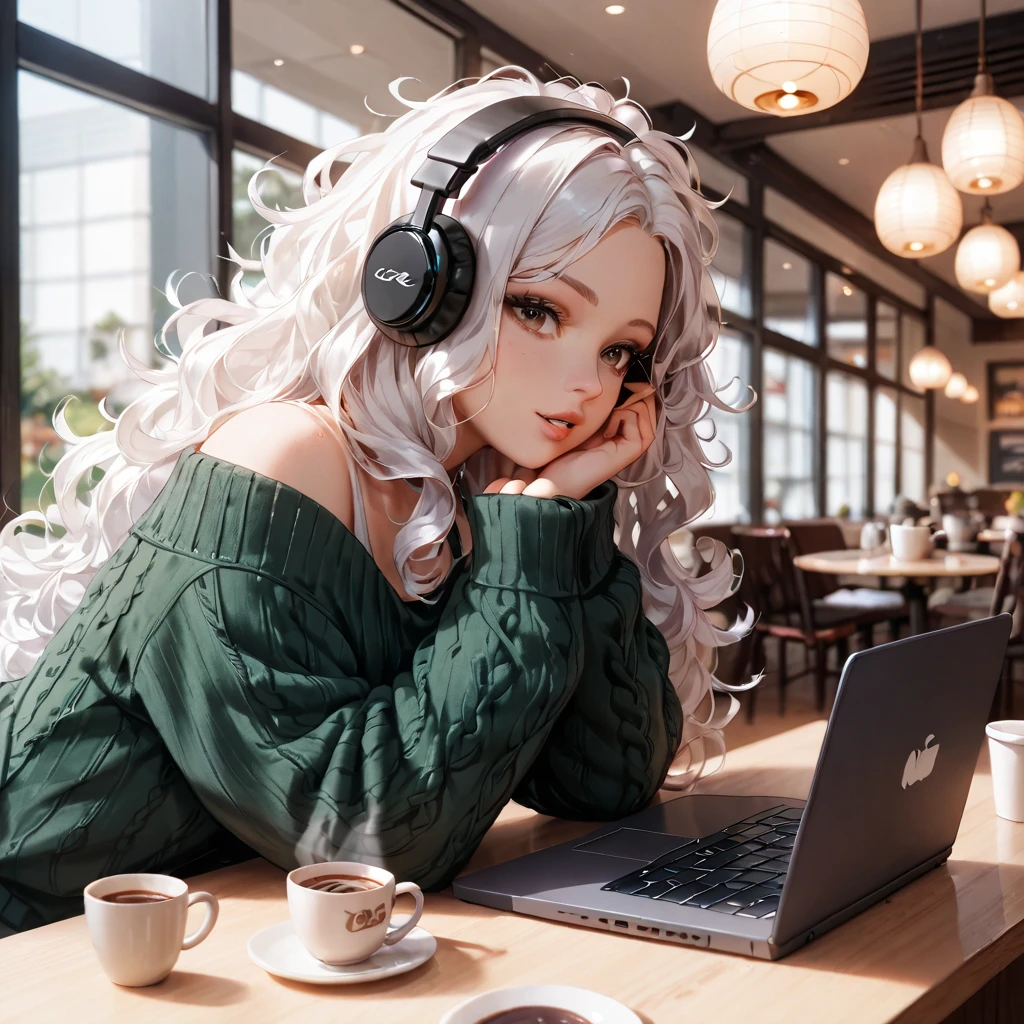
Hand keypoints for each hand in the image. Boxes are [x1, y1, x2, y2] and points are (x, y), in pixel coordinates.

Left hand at [484, 389, 656, 499]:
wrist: (556, 479)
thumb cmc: (566, 451)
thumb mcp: (586, 421)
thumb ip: (603, 406)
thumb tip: (616, 380)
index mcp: (624, 429)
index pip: (643, 399)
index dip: (632, 388)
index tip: (613, 392)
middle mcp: (633, 436)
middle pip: (648, 402)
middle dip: (630, 395)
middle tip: (609, 409)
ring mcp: (634, 444)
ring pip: (644, 408)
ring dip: (624, 406)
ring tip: (607, 422)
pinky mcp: (631, 450)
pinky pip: (635, 419)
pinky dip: (620, 416)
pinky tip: (606, 432)